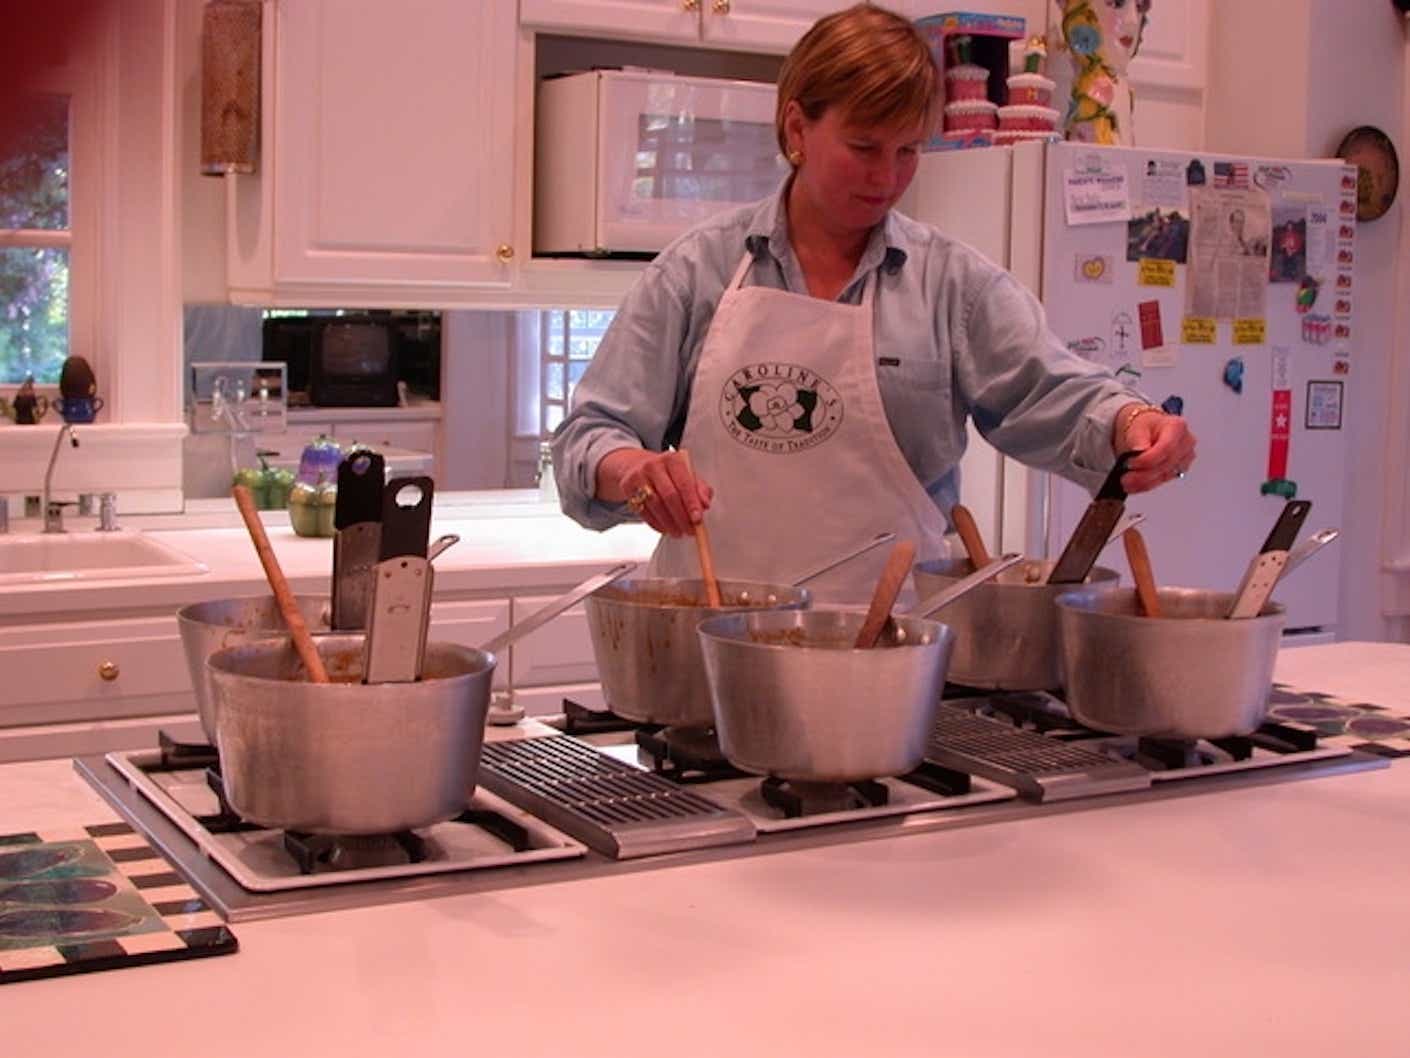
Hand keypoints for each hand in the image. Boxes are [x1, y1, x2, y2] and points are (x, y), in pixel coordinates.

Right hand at [597, 447, 712, 536]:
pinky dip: (656, 523)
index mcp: (672, 459)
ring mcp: (639, 476)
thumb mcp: (687, 475)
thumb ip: (700, 489)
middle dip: (681, 517)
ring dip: (669, 523)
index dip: (691, 503)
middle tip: (689, 530)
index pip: (684, 483)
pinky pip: (643, 511)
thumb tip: (705, 504)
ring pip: (655, 505)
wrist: (637, 465)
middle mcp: (654, 465)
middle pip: (669, 495)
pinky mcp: (627, 487)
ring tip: (678, 532)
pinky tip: (665, 528)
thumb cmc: (667, 473)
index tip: (698, 519)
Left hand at [1115, 404, 1197, 492]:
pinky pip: (1162, 481)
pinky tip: (1134, 486)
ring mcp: (1185, 458)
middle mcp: (1185, 443)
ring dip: (1144, 483)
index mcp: (1177, 427)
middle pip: (1166, 464)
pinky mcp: (1179, 470)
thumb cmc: (1144, 426)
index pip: (1166, 447)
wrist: (1148, 430)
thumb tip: (1139, 451)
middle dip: (1143, 474)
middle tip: (1124, 479)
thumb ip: (1138, 439)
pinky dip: (1147, 484)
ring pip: (1164, 476)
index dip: (1148, 459)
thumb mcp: (1137, 427)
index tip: (1131, 464)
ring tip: (1126, 483)